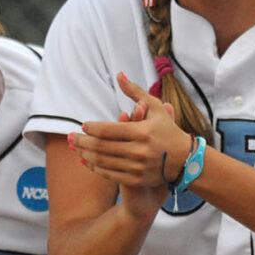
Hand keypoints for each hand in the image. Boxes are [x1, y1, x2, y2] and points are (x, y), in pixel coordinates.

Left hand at [73, 73, 192, 190]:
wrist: (185, 160)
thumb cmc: (168, 130)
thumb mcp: (156, 108)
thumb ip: (135, 92)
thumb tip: (119, 74)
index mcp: (142, 132)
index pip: (106, 130)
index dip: (90, 128)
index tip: (83, 126)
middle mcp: (139, 151)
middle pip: (100, 146)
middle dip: (81, 142)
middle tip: (70, 137)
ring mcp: (137, 167)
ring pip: (102, 161)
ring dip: (84, 154)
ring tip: (74, 148)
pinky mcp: (137, 180)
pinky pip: (109, 174)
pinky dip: (94, 168)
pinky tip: (86, 161)